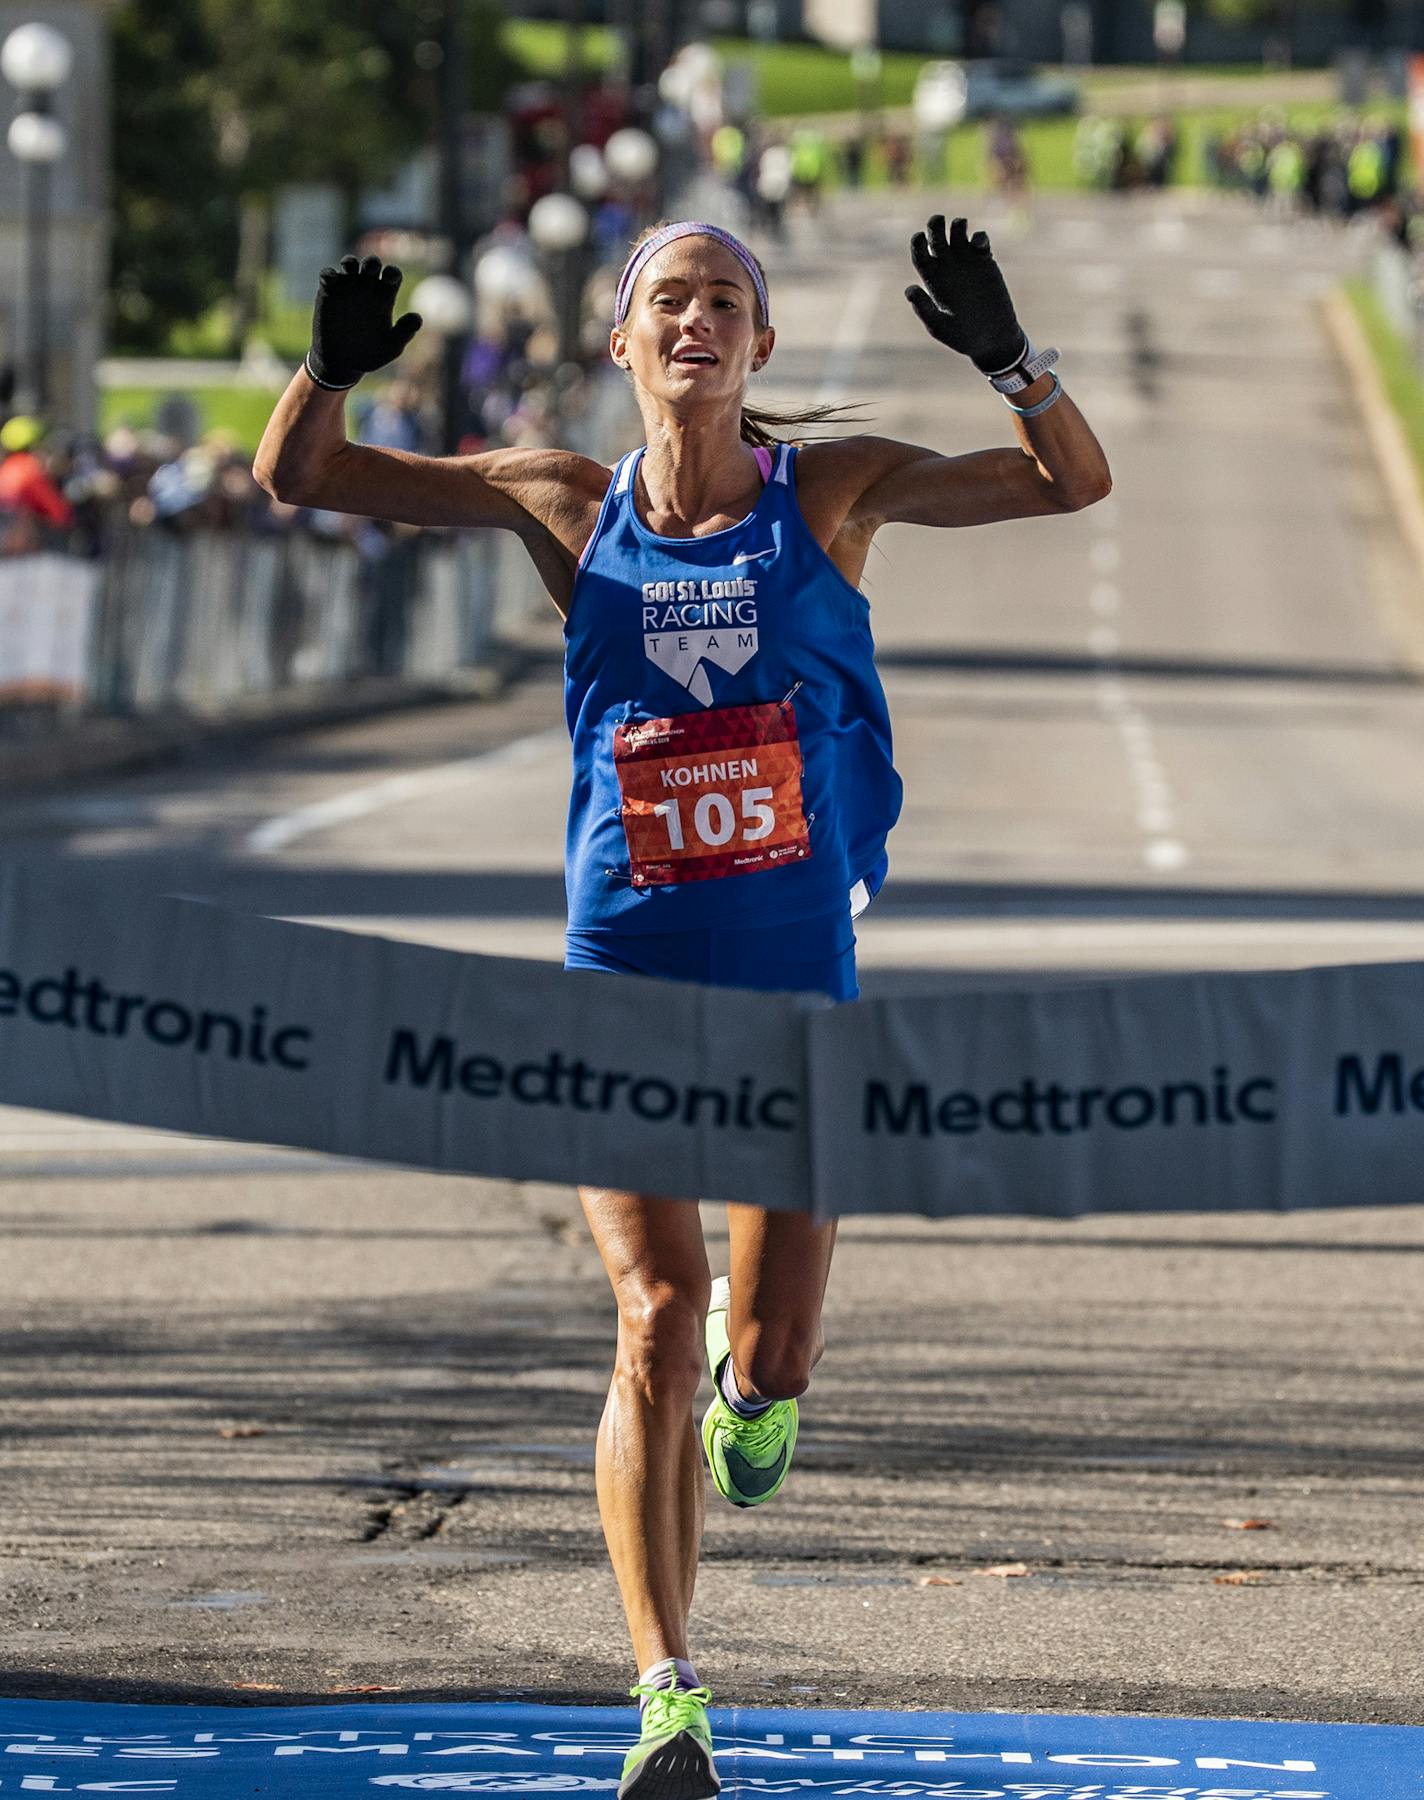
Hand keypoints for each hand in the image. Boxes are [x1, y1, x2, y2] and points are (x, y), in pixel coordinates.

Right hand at [307, 255, 422, 389]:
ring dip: (350, 262)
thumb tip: (418, 318)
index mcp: (385, 297)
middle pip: (372, 264)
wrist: (341, 362)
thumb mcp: (391, 347)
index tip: (389, 280)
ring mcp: (347, 288)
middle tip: (370, 269)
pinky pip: (328, 275)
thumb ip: (405, 332)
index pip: (392, 275)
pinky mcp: (328, 292)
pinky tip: (331, 279)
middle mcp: (367, 288)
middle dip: (372, 262)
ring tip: (349, 267)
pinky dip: (329, 273)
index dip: (392, 273)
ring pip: (349, 264)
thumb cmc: (369, 354)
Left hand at [904, 215, 1026, 375]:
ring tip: (960, 225)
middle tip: (937, 219)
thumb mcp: (940, 326)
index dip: (917, 243)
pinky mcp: (985, 262)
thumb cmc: (962, 336)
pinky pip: (979, 241)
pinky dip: (978, 236)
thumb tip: (909, 289)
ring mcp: (966, 262)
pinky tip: (979, 244)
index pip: (920, 254)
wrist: (992, 337)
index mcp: (932, 280)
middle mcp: (947, 267)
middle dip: (935, 225)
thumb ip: (924, 308)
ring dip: (957, 225)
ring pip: (957, 233)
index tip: (919, 237)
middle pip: (936, 238)